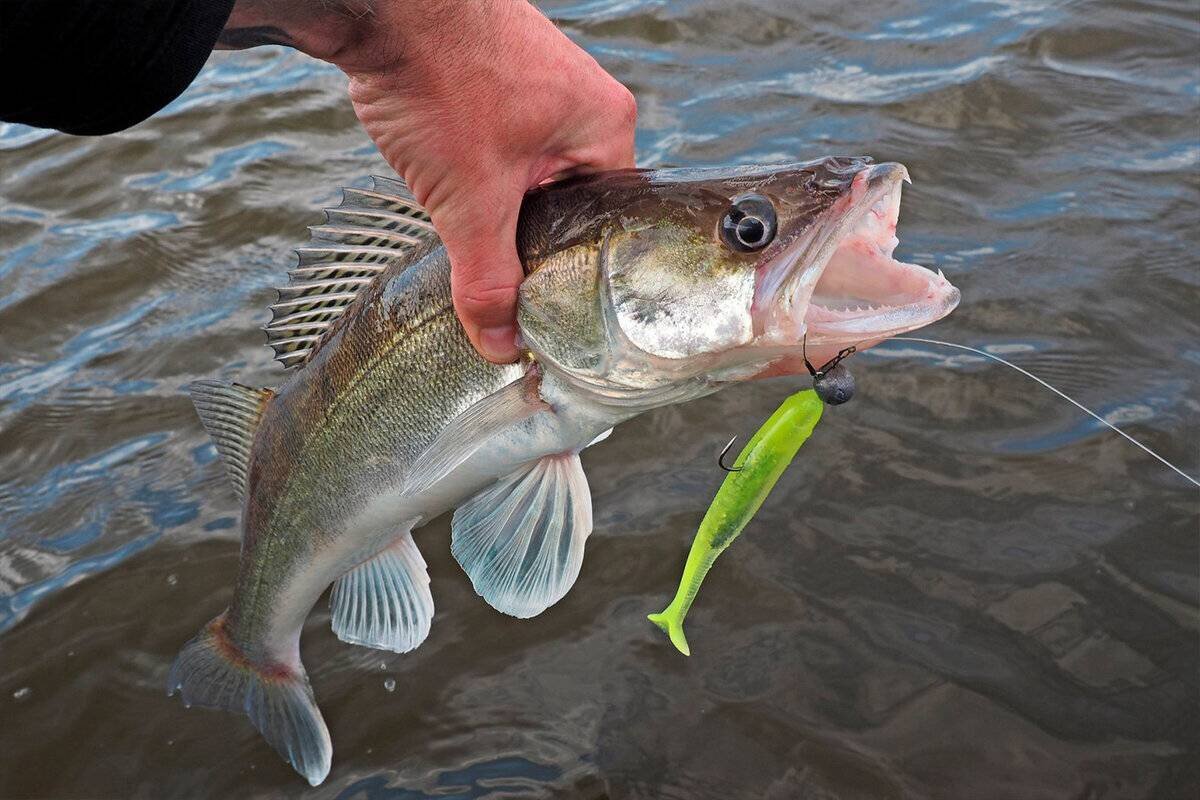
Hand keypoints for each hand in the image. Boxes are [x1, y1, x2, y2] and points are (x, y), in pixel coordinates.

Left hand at [220, 1, 636, 362]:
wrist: (383, 0)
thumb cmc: (445, 76)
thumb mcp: (472, 200)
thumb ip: (490, 280)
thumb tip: (504, 346)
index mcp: (605, 126)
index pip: (607, 223)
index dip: (572, 267)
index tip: (545, 302)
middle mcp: (581, 101)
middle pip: (566, 201)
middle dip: (525, 234)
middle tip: (496, 264)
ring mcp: (536, 82)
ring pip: (525, 173)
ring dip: (492, 199)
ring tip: (463, 211)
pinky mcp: (491, 74)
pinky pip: (494, 141)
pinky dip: (469, 165)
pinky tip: (442, 172)